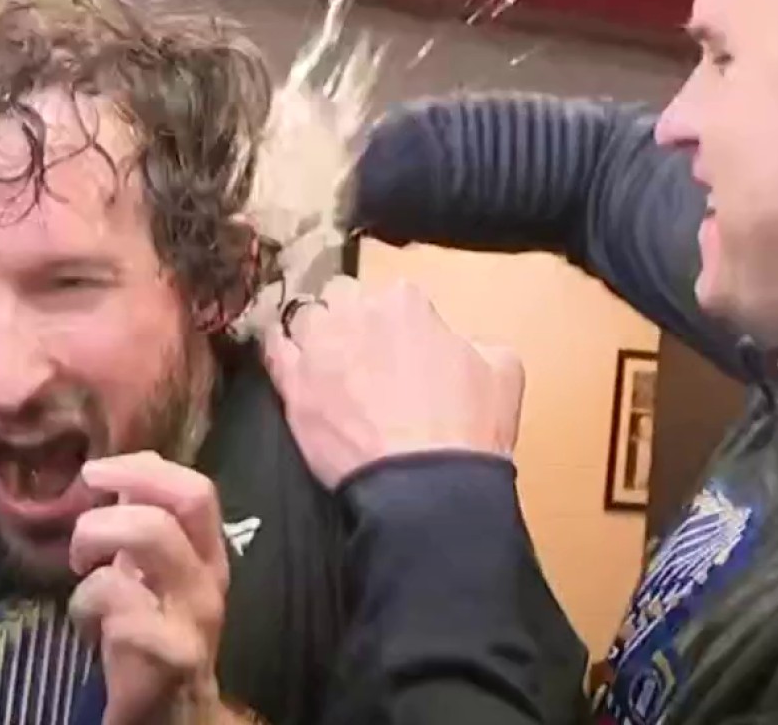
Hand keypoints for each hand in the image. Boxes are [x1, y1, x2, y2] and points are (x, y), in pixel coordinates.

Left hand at [68, 454, 229, 724]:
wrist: (174, 713)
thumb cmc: (154, 634)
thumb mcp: (151, 571)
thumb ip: (142, 522)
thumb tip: (121, 471)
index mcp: (206, 551)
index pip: (195, 488)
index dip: (142, 470)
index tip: (95, 473)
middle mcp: (209, 578)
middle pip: (170, 512)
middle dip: (108, 514)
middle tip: (80, 541)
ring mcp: (195, 617)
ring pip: (147, 542)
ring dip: (95, 554)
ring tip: (83, 579)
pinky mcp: (173, 655)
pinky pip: (121, 606)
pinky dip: (87, 608)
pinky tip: (90, 629)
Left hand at [262, 276, 525, 488]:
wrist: (427, 485)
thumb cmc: (468, 429)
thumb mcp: (503, 369)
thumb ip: (475, 342)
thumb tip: (460, 346)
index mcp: (406, 302)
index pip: (395, 293)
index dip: (400, 320)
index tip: (404, 344)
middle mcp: (356, 314)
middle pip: (344, 296)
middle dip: (354, 316)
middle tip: (367, 351)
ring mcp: (319, 349)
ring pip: (305, 317)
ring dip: (317, 331)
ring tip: (328, 357)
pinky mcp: (294, 387)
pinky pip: (273, 349)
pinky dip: (279, 347)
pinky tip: (286, 354)